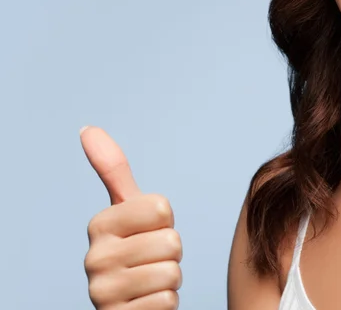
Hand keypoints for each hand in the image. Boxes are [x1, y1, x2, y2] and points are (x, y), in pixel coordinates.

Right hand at [81, 126, 181, 308]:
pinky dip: (166, 302)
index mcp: (99, 224)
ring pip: (172, 272)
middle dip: (170, 252)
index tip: (148, 230)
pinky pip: (167, 301)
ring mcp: (103, 292)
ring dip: (169, 277)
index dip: (165, 220)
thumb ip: (112, 169)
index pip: (161, 207)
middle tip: (151, 258)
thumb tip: (87, 128)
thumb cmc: (135, 248)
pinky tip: (147, 302)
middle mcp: (94, 258)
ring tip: (150, 279)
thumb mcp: (127, 208)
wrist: (130, 304)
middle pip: (171, 241)